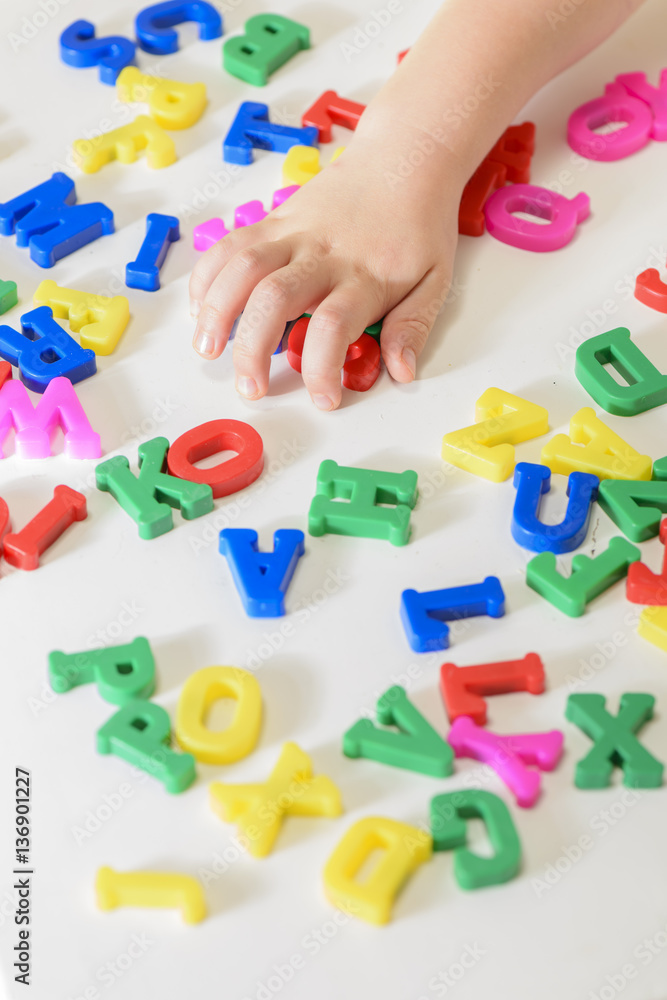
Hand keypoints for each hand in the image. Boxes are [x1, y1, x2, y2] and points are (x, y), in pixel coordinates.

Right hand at [190, 132, 459, 409]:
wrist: (405, 158)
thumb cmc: (418, 225)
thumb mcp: (436, 279)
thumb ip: (414, 326)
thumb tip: (401, 371)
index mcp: (365, 276)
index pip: (334, 325)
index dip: (322, 369)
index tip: (323, 400)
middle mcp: (324, 254)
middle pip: (274, 298)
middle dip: (252, 349)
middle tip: (250, 387)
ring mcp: (294, 232)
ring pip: (242, 267)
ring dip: (216, 310)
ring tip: (206, 349)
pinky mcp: (274, 220)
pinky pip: (231, 245)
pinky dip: (208, 276)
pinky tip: (200, 309)